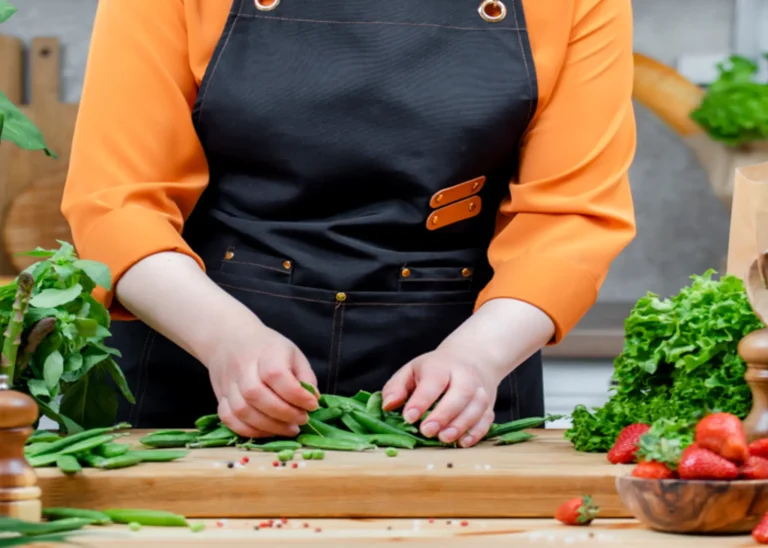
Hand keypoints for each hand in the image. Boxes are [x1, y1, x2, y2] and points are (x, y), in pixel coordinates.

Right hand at [204, 320, 319, 438]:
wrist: (230, 339)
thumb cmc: (267, 348)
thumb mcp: (292, 353)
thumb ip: (305, 376)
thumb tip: (313, 400)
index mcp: (266, 352)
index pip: (277, 375)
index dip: (297, 394)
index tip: (312, 405)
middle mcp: (243, 368)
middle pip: (257, 395)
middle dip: (284, 413)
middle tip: (302, 420)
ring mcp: (228, 383)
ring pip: (242, 411)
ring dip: (268, 426)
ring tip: (289, 429)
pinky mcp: (220, 397)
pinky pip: (228, 419)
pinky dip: (248, 430)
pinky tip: (267, 431)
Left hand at [381, 298, 555, 447]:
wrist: (472, 358)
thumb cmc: (435, 369)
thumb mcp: (411, 370)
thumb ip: (396, 387)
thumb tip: (388, 406)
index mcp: (441, 366)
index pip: (433, 382)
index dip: (421, 400)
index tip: (408, 417)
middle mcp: (464, 376)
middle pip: (460, 393)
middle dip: (444, 414)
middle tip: (427, 431)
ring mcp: (480, 391)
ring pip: (476, 407)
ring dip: (461, 425)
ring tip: (443, 438)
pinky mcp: (488, 405)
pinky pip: (486, 419)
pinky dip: (477, 432)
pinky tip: (463, 442)